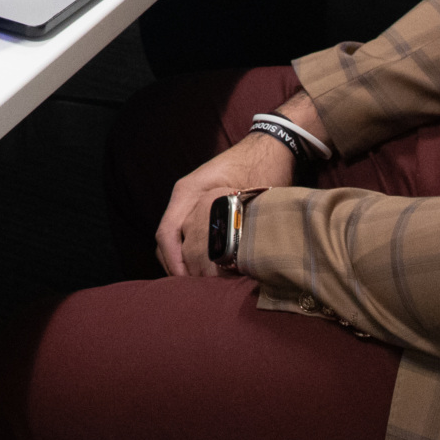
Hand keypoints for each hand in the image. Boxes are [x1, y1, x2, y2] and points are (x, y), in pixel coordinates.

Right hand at [156, 129, 294, 277]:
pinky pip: (186, 235)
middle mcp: (185, 198)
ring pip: (174, 240)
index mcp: (189, 192)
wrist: (273, 145)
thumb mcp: (249, 194)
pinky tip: (207, 271)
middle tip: (194, 294)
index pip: (166, 233)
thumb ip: (236, 223)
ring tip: (199, 288)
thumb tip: (231, 261)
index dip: (173, 262)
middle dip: (176, 268)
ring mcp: (191, 202)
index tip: (186, 283)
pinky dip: (191, 254)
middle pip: (165, 241)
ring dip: (182, 263)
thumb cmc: (263, 165)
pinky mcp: (202, 208)